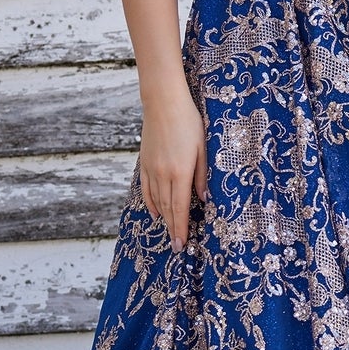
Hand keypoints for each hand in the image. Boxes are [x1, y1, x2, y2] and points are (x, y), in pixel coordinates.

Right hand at [139, 83, 207, 249]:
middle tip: (176, 246)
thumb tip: (204, 199)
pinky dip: (151, 203)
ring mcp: (151, 169)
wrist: (163, 103)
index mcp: (180, 173)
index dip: (181, 227)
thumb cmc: (189, 123)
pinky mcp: (144, 162)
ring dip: (163, 218)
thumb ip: (202, 176)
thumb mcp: (203, 149)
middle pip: (168, 208)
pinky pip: (146, 189)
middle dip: (173, 228)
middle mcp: (163, 175)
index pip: (181, 208)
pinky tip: (155, 213)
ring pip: (157, 200)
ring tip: (168, 232)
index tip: (182, 244)